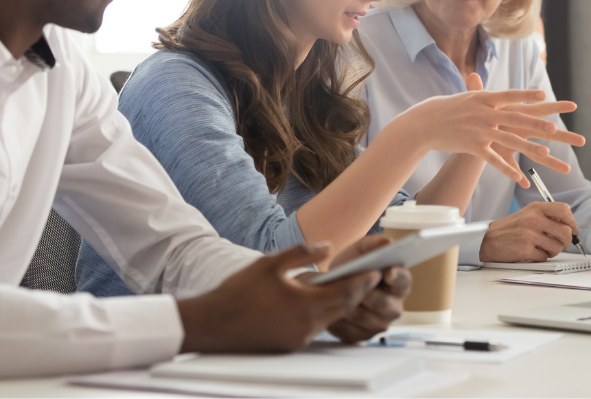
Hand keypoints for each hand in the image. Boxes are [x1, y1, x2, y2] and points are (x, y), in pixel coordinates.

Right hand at [176, 243, 380, 353]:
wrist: (212, 325)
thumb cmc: (239, 291)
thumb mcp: (271, 263)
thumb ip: (302, 252)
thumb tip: (327, 246)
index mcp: (305, 304)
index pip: (346, 292)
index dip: (364, 280)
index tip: (377, 269)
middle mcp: (307, 326)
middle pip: (344, 308)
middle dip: (358, 291)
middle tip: (372, 277)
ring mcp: (299, 339)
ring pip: (331, 319)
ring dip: (342, 303)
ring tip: (351, 286)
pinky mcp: (291, 345)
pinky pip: (316, 328)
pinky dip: (324, 313)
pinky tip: (322, 301)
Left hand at [321, 235, 411, 342]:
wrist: (334, 285)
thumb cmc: (352, 266)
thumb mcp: (360, 250)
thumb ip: (373, 244)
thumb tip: (387, 242)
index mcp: (400, 283)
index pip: (403, 281)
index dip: (396, 277)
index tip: (386, 272)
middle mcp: (394, 306)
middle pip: (384, 304)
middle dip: (365, 293)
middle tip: (349, 284)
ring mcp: (380, 324)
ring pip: (365, 318)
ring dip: (349, 306)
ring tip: (334, 295)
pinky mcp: (363, 336)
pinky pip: (351, 332)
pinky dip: (339, 321)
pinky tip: (330, 309)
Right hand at [401, 75, 580, 186]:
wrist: (426, 123)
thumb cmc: (447, 108)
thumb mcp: (466, 97)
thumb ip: (481, 91)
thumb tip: (488, 80)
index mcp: (484, 99)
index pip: (510, 95)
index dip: (527, 96)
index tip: (544, 94)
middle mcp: (484, 113)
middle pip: (515, 119)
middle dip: (536, 124)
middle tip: (553, 128)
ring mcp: (479, 130)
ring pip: (508, 140)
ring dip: (528, 147)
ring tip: (546, 153)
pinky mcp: (473, 147)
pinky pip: (494, 160)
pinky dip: (508, 170)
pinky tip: (520, 178)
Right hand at [478, 202, 579, 261]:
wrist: (488, 239)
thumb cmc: (511, 228)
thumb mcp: (528, 214)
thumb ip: (547, 216)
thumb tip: (570, 228)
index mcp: (536, 208)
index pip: (565, 210)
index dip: (572, 223)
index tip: (572, 230)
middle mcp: (534, 219)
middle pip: (566, 232)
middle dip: (566, 242)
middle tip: (559, 243)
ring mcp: (529, 234)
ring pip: (558, 247)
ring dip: (553, 251)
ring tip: (543, 248)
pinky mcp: (525, 249)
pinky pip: (545, 257)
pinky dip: (541, 257)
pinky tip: (532, 252)